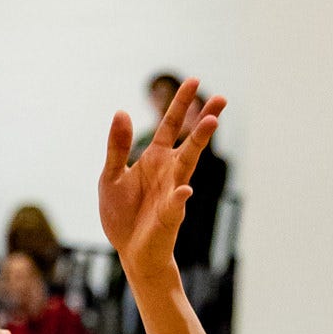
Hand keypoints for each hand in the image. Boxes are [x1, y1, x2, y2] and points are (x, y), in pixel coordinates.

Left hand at [99, 76, 223, 289]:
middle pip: (189, 140)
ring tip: (212, 122)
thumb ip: (117, 147)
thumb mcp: (110, 176)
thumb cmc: (122, 215)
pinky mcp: (169, 216)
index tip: (194, 81)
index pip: (170, 125)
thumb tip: (121, 111)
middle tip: (221, 99)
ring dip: (199, 143)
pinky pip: (176, 205)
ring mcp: (173, 192)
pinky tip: (184, 190)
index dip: (181, 104)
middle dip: (204, 119)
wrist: (130, 252)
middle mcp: (169, 171)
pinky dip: (179, 198)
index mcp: (155, 158)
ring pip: (188, 164)